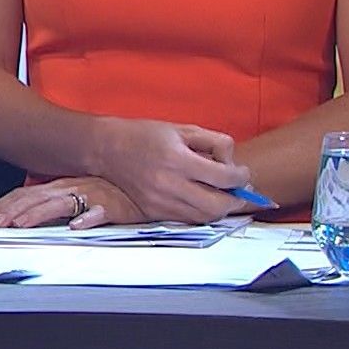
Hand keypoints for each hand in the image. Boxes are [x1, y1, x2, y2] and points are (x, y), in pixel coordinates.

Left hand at [0, 176, 143, 228]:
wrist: (144, 183)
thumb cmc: (109, 192)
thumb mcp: (75, 196)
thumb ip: (52, 205)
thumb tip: (26, 218)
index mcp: (57, 187)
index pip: (22, 195)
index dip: (1, 206)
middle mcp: (68, 188)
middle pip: (32, 199)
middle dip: (9, 211)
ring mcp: (89, 195)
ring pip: (58, 205)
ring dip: (37, 214)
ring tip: (20, 225)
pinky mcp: (112, 205)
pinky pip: (98, 212)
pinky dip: (86, 219)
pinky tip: (76, 226)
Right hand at [90, 117, 248, 223]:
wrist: (107, 148)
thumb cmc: (145, 134)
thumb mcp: (182, 129)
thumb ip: (213, 142)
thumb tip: (232, 163)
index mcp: (177, 159)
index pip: (223, 177)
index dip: (241, 177)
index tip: (242, 173)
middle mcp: (169, 184)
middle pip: (217, 206)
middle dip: (235, 200)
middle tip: (238, 190)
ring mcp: (160, 202)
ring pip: (204, 217)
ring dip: (219, 209)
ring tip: (222, 196)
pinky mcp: (152, 212)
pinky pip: (186, 219)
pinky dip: (200, 212)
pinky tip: (201, 200)